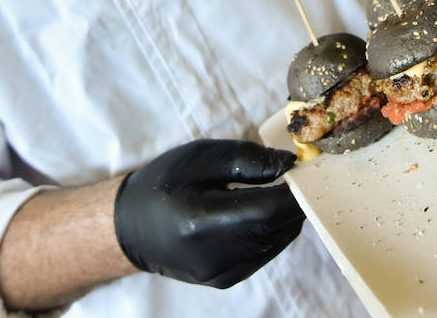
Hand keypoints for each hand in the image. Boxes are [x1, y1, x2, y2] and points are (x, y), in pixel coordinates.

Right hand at [114, 139, 303, 288]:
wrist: (131, 227)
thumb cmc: (163, 184)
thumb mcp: (201, 157)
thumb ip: (248, 159)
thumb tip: (290, 164)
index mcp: (203, 222)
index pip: (269, 211)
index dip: (295, 190)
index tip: (305, 167)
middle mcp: (214, 256)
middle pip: (278, 229)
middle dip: (295, 200)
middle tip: (296, 173)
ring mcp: (221, 273)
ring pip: (276, 241)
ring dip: (285, 215)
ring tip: (276, 188)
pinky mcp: (227, 279)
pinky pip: (265, 251)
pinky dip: (271, 229)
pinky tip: (258, 209)